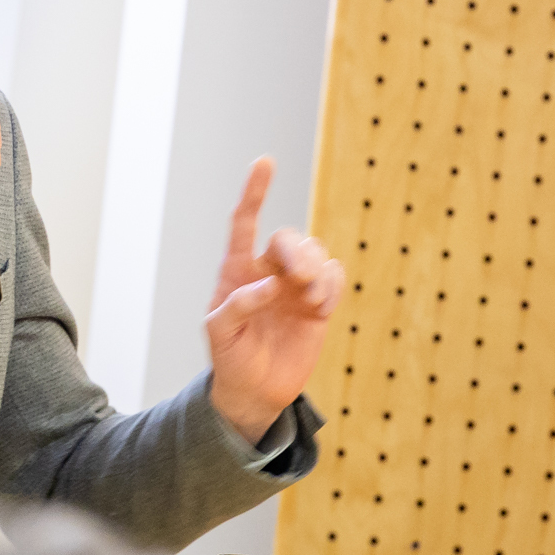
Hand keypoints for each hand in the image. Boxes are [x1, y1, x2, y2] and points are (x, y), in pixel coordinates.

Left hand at [204, 157, 346, 442]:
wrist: (256, 391)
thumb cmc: (230, 357)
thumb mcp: (219, 334)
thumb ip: (237, 306)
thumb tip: (270, 285)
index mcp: (237, 271)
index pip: (244, 223)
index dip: (255, 192)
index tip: (264, 163)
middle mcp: (268, 271)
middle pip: (290, 238)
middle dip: (299, 253)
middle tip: (300, 281)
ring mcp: (295, 286)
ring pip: (317, 253)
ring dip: (317, 271)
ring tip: (310, 300)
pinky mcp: (318, 303)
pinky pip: (334, 276)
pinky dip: (332, 287)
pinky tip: (319, 309)